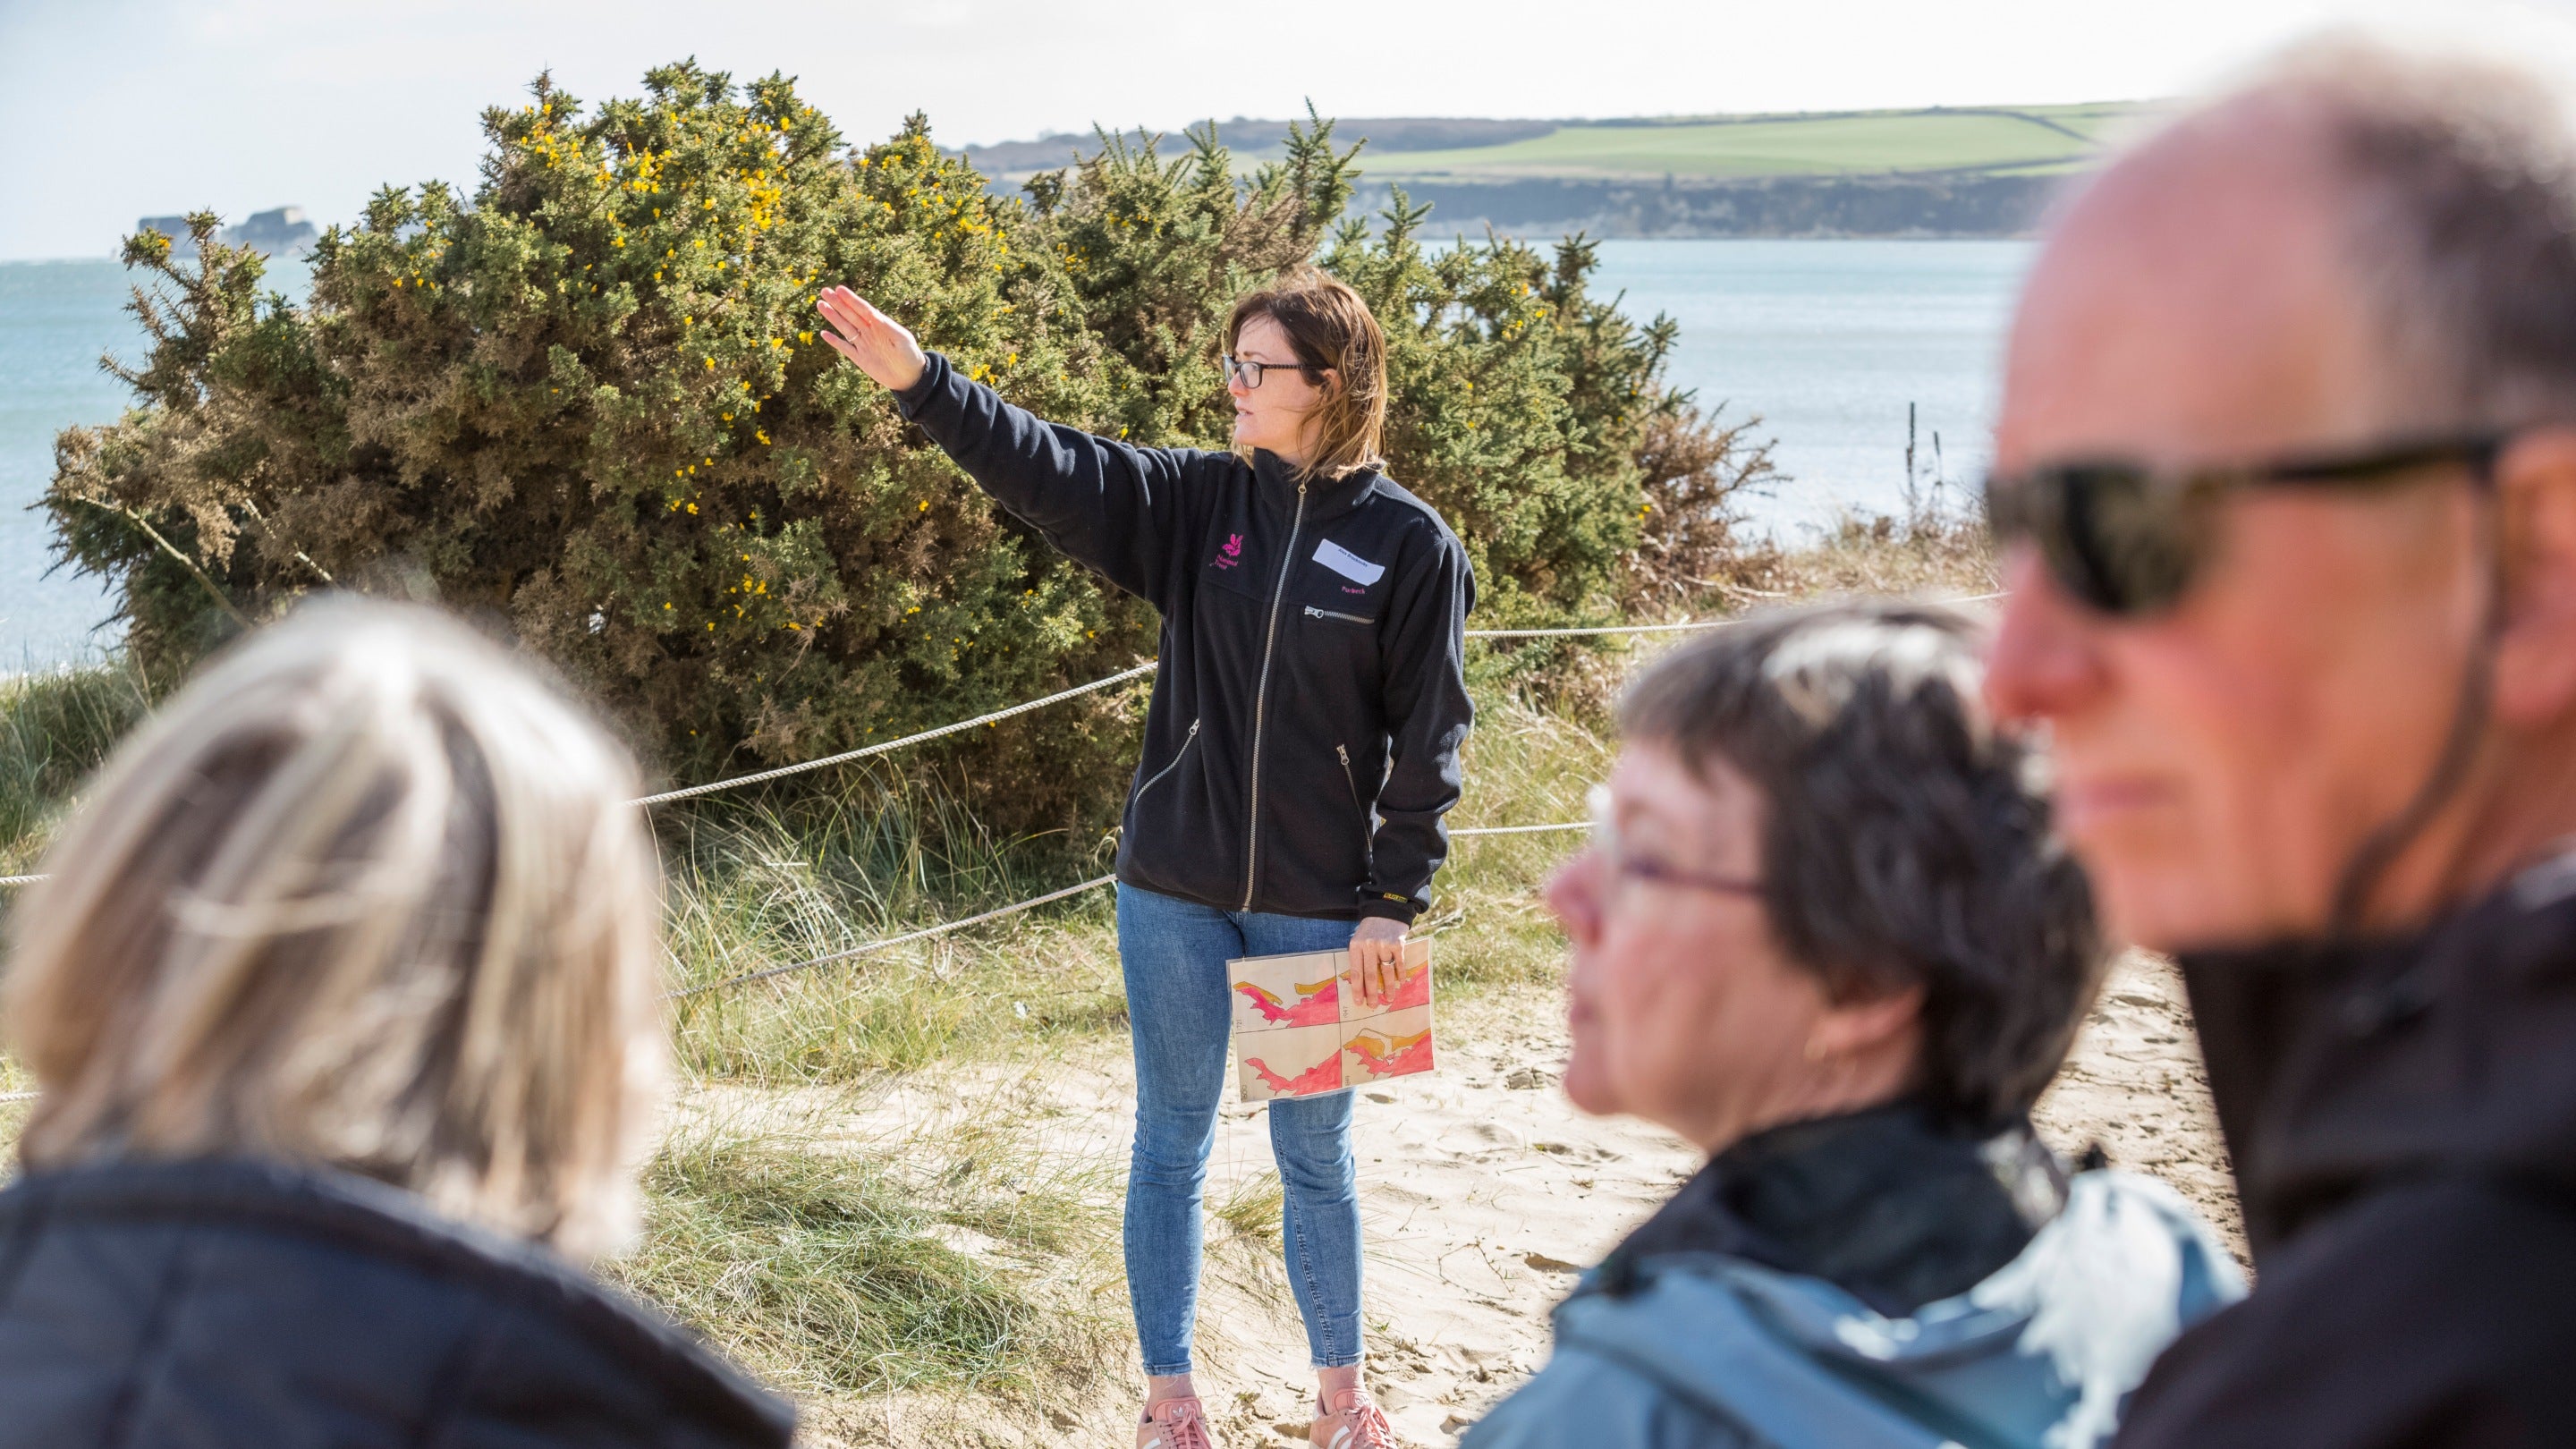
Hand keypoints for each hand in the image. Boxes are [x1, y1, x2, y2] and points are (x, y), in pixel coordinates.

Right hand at [814, 285, 928, 392]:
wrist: (910, 377)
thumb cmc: (910, 355)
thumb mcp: (902, 338)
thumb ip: (887, 326)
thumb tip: (873, 313)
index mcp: (880, 325)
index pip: (862, 309)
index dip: (851, 299)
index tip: (839, 289)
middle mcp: (869, 332)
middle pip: (850, 314)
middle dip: (837, 303)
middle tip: (825, 291)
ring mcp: (863, 344)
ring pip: (844, 328)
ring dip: (832, 317)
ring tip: (821, 305)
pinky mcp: (859, 358)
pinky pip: (844, 348)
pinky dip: (834, 341)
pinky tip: (824, 333)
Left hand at [1347, 917, 1408, 1008]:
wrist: (1385, 910)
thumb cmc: (1370, 930)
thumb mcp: (1359, 941)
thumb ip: (1359, 959)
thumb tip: (1361, 985)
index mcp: (1355, 946)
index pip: (1356, 972)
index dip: (1357, 989)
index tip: (1359, 1002)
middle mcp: (1369, 946)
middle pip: (1370, 975)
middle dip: (1372, 993)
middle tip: (1373, 1006)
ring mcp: (1384, 945)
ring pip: (1387, 972)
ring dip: (1389, 987)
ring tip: (1389, 998)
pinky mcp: (1398, 943)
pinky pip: (1399, 964)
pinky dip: (1400, 974)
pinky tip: (1400, 983)